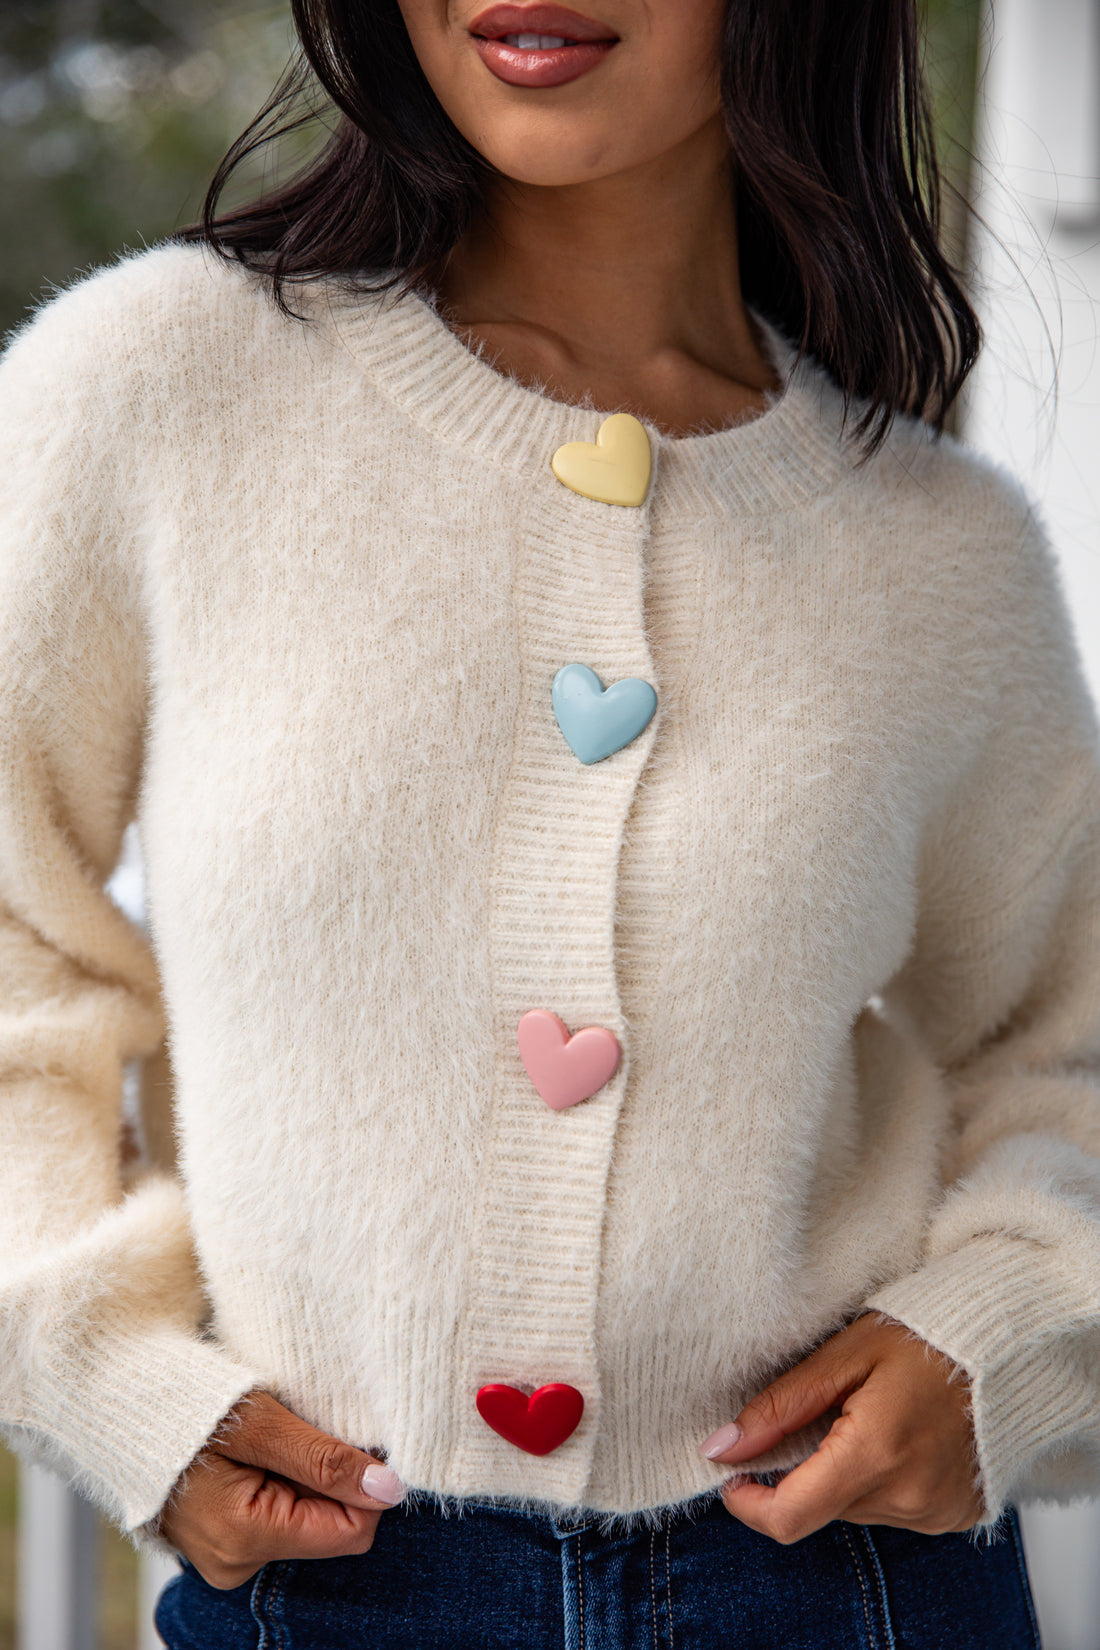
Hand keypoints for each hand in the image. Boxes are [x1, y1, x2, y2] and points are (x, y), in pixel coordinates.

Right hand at [158, 1389, 405, 1588]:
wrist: (120, 1400)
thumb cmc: (188, 1404)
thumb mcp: (264, 1424)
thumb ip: (327, 1460)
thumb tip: (391, 1489)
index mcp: (246, 1540)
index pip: (352, 1531)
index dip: (366, 1481)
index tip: (355, 1433)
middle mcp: (236, 1562)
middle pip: (329, 1525)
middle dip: (331, 1476)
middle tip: (302, 1427)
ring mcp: (226, 1554)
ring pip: (306, 1517)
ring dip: (306, 1474)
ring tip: (274, 1435)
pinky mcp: (222, 1538)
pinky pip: (278, 1514)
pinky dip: (283, 1479)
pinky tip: (260, 1450)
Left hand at [700, 1314, 981, 1543]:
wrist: (1007, 1348)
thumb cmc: (924, 1338)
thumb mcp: (843, 1356)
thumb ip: (780, 1406)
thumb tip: (722, 1446)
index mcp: (873, 1454)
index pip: (789, 1516)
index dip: (747, 1502)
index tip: (731, 1470)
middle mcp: (906, 1497)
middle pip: (818, 1507)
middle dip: (799, 1469)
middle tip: (818, 1412)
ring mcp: (933, 1512)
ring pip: (852, 1507)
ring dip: (841, 1472)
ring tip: (866, 1415)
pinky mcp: (951, 1515)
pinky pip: (890, 1508)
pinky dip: (877, 1478)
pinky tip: (896, 1435)